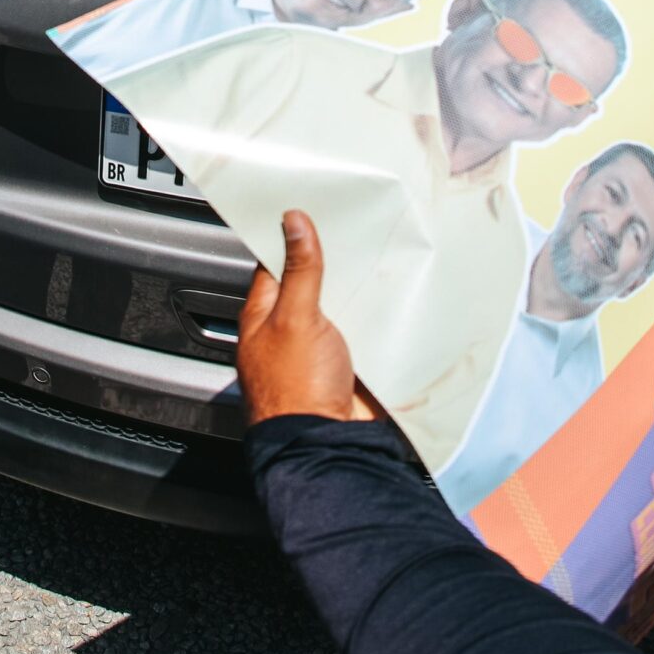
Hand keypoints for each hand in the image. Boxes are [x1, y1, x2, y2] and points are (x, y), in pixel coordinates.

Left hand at [237, 211, 377, 423]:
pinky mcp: (348, 362)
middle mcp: (290, 330)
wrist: (328, 444)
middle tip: (354, 231)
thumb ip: (300, 270)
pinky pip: (363, 329)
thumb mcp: (296, 318)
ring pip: (341, 304)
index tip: (312, 210)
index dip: (292, 237)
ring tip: (377, 257)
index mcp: (264, 315)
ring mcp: (320, 346)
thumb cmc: (295, 390)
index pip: (274, 263)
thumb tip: (293, 222)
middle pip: (312, 282)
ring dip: (356, 289)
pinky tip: (389, 298)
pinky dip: (375, 315)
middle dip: (332, 262)